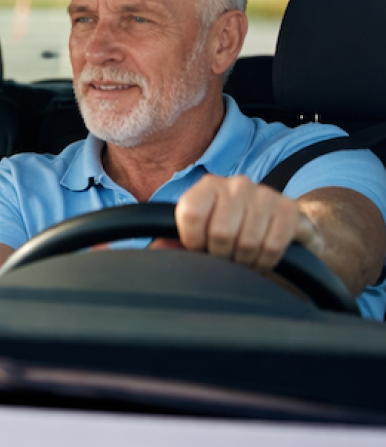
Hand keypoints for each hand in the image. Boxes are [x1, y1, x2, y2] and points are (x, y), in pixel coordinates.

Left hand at [173, 174, 318, 271]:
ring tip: (242, 258)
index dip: (193, 241)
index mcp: (208, 187)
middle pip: (220, 233)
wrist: (273, 225)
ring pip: (248, 242)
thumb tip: (158, 250)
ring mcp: (265, 194)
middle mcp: (236, 184)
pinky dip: (265, 261)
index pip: (191, 214)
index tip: (199, 247)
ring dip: (244, 261)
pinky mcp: (289, 208)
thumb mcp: (197, 233)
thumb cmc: (226, 230)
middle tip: (225, 257)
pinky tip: (261, 257)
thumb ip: (172, 241)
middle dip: (221, 256)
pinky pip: (272, 246)